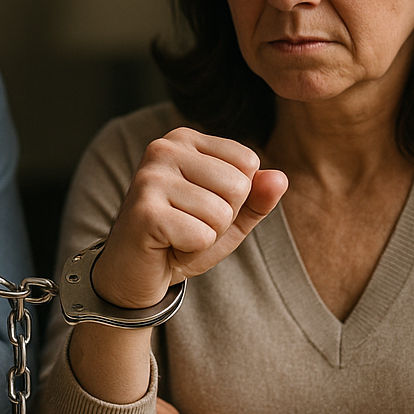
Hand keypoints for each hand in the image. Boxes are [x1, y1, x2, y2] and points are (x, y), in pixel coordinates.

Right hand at [92, 128, 286, 308]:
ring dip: (205, 237)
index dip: (236, 198)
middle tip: (188, 225)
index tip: (201, 208)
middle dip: (222, 219)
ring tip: (176, 236)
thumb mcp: (229, 217)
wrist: (133, 272)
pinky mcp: (145, 211)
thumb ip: (257, 198)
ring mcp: (150, 178)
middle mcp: (164, 148)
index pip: (248, 162)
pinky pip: (201, 235)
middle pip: (238, 185)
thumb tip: (280, 178)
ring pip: (221, 213)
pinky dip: (190, 251)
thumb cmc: (181, 238)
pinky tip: (166, 246)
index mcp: (185, 140)